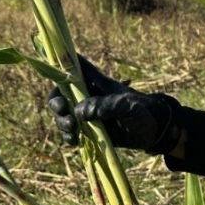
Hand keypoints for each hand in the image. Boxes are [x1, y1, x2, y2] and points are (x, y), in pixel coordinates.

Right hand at [46, 55, 181, 152]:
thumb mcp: (127, 106)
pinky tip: (74, 140)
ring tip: (73, 130)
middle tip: (65, 111)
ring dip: (61, 122)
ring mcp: (85, 114)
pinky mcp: (87, 130)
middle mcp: (87, 96)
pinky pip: (69, 132)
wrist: (153, 132)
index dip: (60, 64)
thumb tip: (80, 112)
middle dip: (56, 103)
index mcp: (95, 82)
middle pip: (59, 93)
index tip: (52, 70)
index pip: (75, 66)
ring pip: (62, 114)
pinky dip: (68, 136)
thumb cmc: (142, 112)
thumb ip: (105, 105)